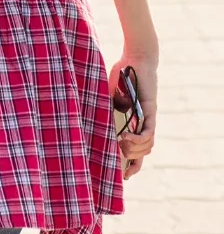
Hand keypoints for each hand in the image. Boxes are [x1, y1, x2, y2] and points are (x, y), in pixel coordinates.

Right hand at [109, 52, 157, 179]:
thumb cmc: (121, 74)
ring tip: (121, 145)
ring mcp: (148, 118)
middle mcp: (143, 123)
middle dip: (132, 161)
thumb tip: (84, 119)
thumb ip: (103, 108)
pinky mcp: (149, 111)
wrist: (135, 57)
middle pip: (143, 153)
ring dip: (135, 151)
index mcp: (134, 122)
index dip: (132, 165)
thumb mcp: (109, 96)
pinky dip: (138, 139)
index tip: (124, 176)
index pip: (137, 149)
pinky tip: (126, 137)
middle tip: (118, 160)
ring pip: (147, 146)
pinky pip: (148, 132)